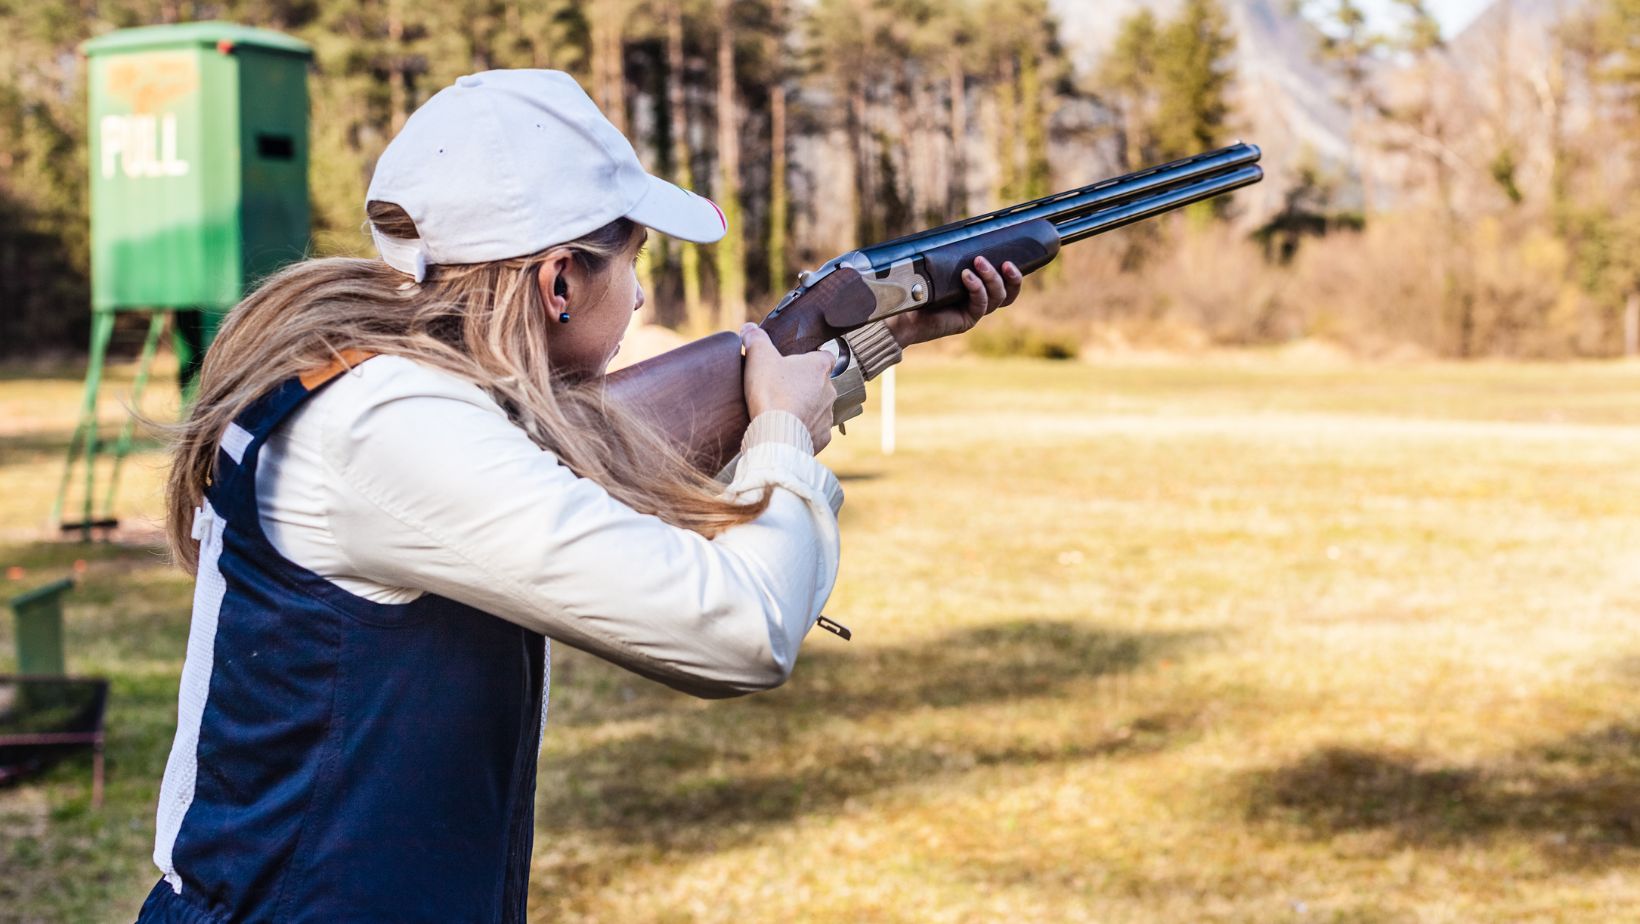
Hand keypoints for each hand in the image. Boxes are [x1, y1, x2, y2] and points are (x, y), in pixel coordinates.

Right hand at [740, 323, 836, 452]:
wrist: (776, 435)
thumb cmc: (771, 393)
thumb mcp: (759, 357)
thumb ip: (756, 339)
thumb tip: (749, 328)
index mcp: (819, 367)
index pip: (826, 356)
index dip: (812, 358)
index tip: (797, 363)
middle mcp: (829, 390)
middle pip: (820, 383)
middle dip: (805, 385)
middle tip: (782, 389)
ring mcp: (827, 415)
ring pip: (819, 408)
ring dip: (806, 408)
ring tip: (783, 411)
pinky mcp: (822, 437)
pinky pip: (815, 431)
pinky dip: (804, 429)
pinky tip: (788, 429)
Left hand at [883, 255, 1023, 348]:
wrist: (901, 312)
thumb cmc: (918, 286)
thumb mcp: (940, 265)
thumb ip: (955, 255)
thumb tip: (965, 231)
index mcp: (978, 287)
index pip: (1006, 283)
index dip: (1015, 274)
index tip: (1015, 256)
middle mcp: (979, 301)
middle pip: (1009, 293)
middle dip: (1013, 278)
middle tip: (1007, 263)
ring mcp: (974, 311)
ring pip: (998, 297)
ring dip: (992, 278)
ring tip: (978, 262)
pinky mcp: (966, 320)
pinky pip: (980, 304)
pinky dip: (976, 288)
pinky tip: (966, 276)